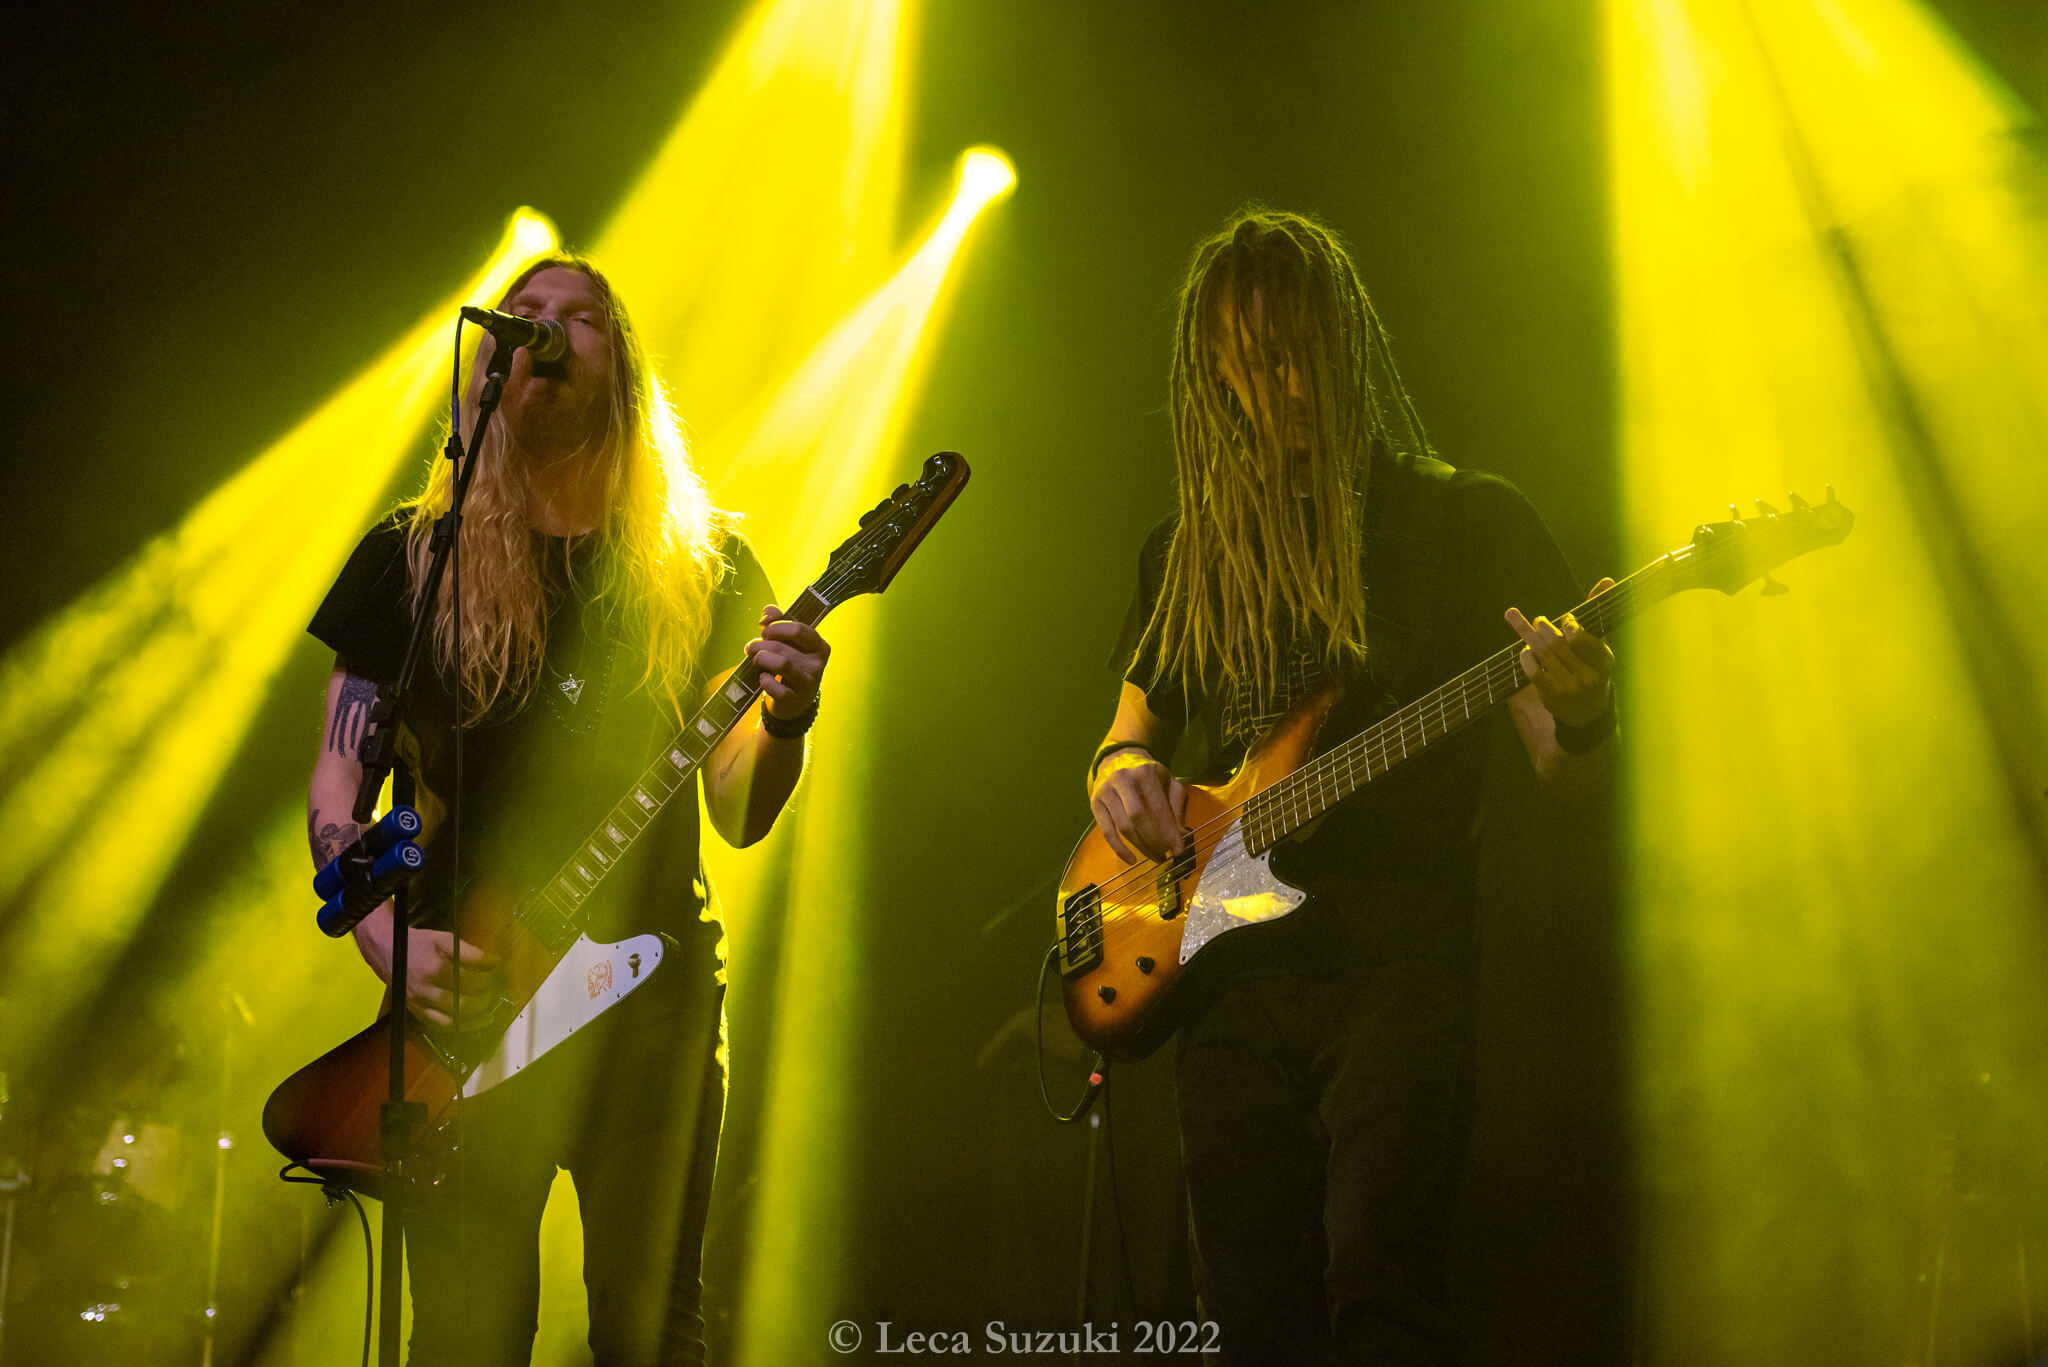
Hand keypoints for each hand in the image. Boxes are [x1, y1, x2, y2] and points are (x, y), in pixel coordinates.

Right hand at [397, 929, 500, 1029]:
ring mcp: (420, 1004)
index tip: (496, 965)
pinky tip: (474, 1020)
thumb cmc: (419, 944)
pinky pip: (441, 1026)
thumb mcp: (444, 939)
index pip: (469, 977)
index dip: (487, 972)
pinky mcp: (416, 1012)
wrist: (387, 950)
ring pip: (453, 1020)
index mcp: (434, 969)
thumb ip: (469, 952)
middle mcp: (425, 990)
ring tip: (489, 1010)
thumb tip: (492, 962)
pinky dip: (461, 1026)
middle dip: (483, 997)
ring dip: (475, 1017)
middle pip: (463, 1002)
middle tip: (490, 988)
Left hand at [744, 605, 829, 718]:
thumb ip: (778, 620)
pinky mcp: (794, 699)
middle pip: (782, 647)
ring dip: (761, 659)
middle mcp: (817, 664)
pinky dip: (764, 680)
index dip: (776, 628)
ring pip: (781, 664)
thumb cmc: (790, 663)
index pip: (798, 629)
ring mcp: (807, 682)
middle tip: (753, 647)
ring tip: (756, 659)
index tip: (765, 632)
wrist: (794, 700)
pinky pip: (775, 686)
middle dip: (760, 645)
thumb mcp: (788, 641)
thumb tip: (766, 616)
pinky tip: (764, 677)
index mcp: (819, 646)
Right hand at [1090, 751, 1187, 864]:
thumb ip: (1176, 806)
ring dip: (1141, 847)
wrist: (1118, 760)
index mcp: (1145, 774)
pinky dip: (1119, 849)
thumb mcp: (1168, 782)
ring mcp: (1106, 792)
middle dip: (1154, 840)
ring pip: (1123, 827)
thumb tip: (1180, 834)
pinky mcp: (1095, 803)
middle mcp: (1123, 780)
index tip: (1178, 850)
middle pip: (1138, 818)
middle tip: (1165, 854)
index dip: (1168, 832)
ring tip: (1155, 857)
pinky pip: (1106, 832)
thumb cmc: (1148, 775)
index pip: (1157, 808)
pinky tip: (1131, 859)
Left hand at [1505, 577, 1616, 729]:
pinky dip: (1526, 657)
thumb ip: (1597, 615)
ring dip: (1530, 637)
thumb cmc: (1592, 670)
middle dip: (1545, 628)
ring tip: (1518, 621)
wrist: (1587, 713)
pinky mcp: (1551, 696)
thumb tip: (1607, 580)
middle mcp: (1588, 677)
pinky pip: (1534, 671)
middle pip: (1559, 645)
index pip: (1585, 640)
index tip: (1567, 620)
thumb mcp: (1599, 646)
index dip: (1572, 626)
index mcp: (1604, 663)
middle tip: (1540, 620)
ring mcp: (1568, 688)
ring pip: (1544, 655)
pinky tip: (1524, 650)